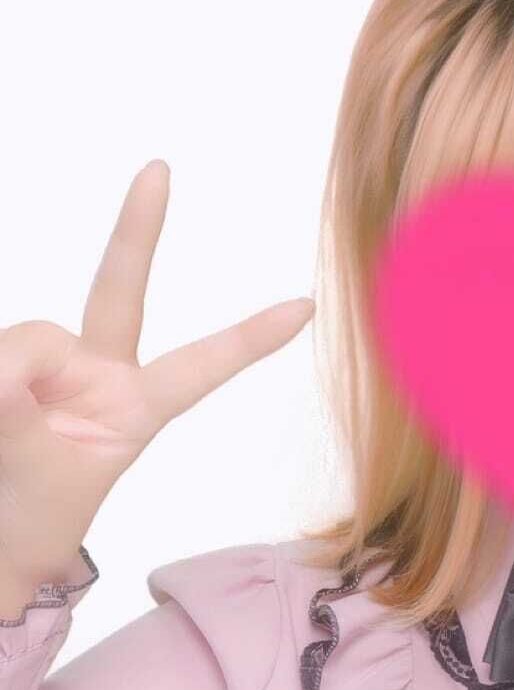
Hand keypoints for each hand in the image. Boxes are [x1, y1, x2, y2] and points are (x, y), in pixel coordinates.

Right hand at [0, 159, 313, 594]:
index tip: (308, 308)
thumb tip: (8, 364)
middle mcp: (96, 372)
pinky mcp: (5, 358)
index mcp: (135, 408)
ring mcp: (45, 361)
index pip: (200, 365)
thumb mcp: (45, 476)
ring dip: (5, 385)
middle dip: (142, 229)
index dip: (249, 339)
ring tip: (5, 439)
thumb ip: (22, 413)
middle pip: (119, 291)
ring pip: (23, 340)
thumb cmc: (28, 519)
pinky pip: (0, 354)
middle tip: (161, 170)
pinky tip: (3, 406)